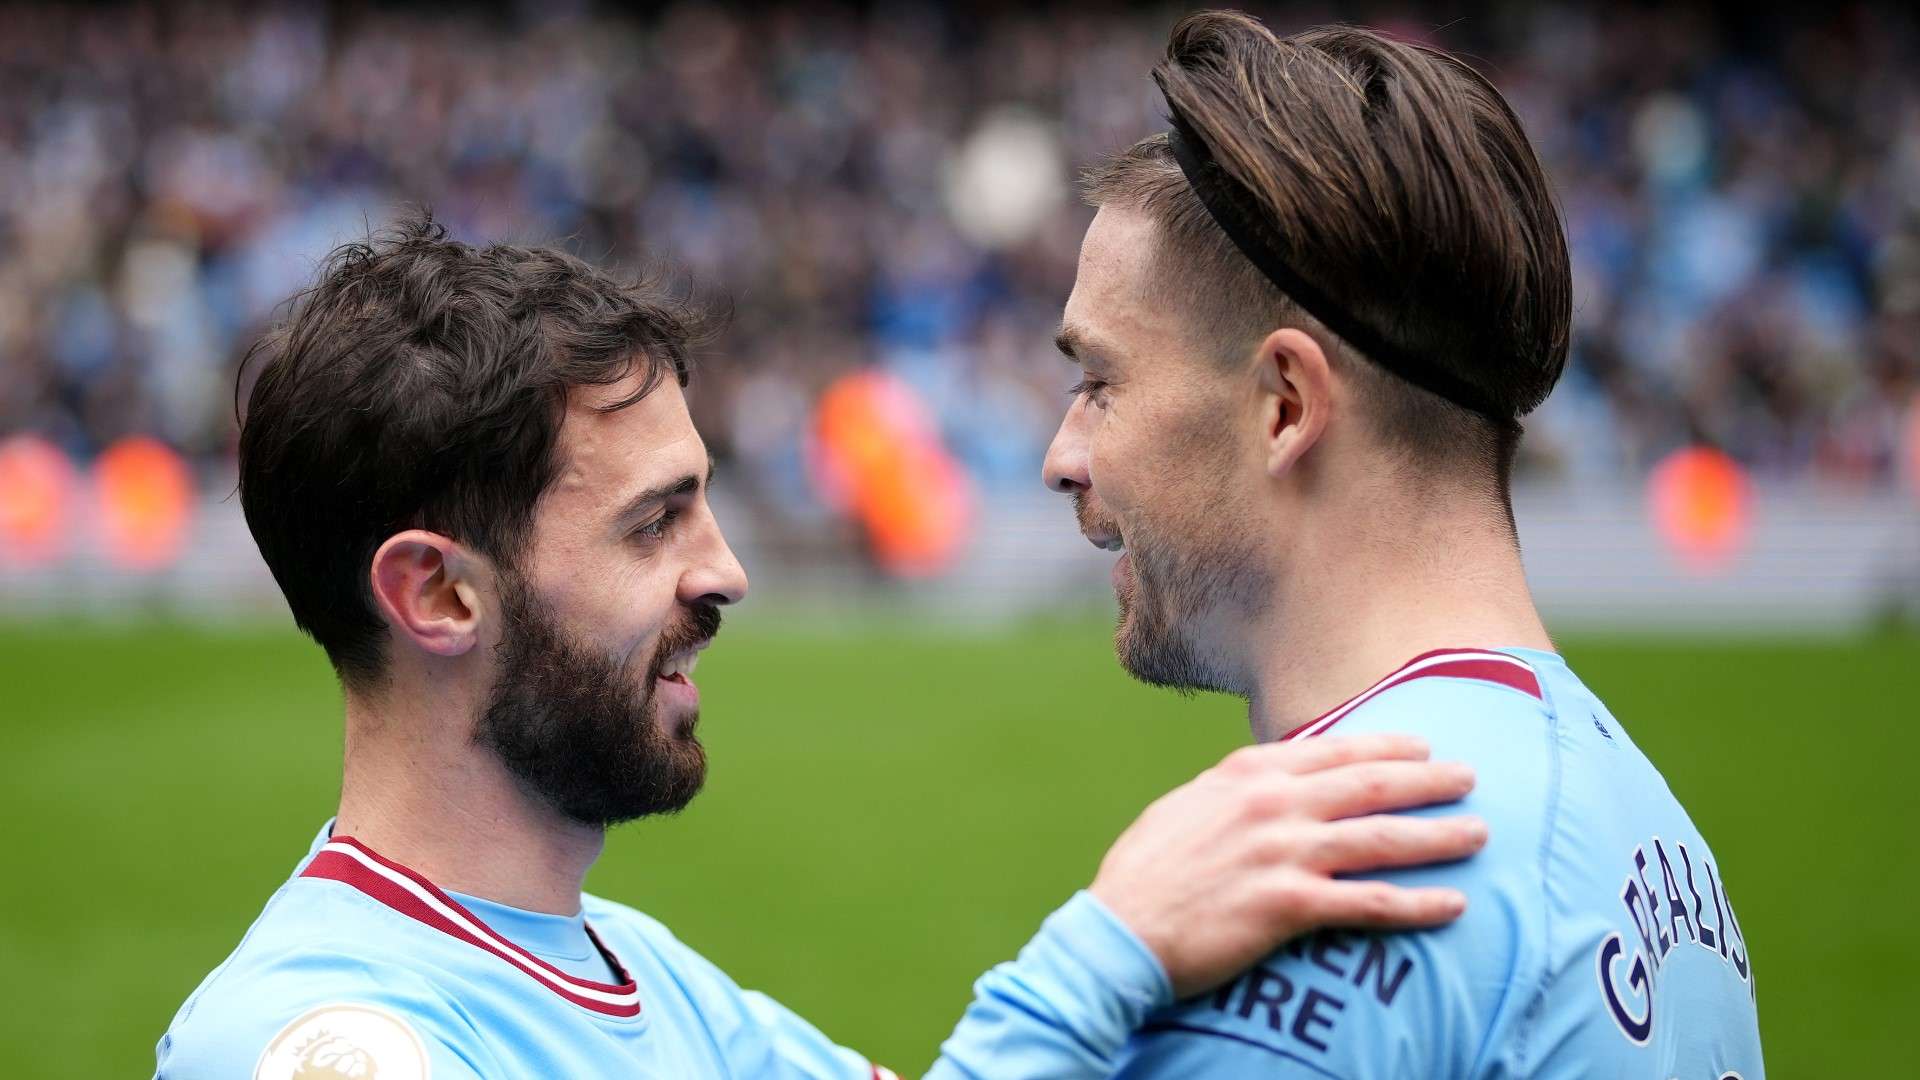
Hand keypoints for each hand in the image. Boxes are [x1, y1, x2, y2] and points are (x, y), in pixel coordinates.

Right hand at [1090, 734, 1485, 997]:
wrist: (1120, 930)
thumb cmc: (1145, 873)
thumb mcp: (1187, 807)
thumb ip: (1235, 791)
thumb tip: (1267, 782)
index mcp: (1245, 774)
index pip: (1331, 749)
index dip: (1383, 746)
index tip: (1421, 745)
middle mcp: (1271, 804)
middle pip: (1370, 784)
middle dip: (1429, 780)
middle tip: (1472, 777)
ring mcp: (1283, 853)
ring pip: (1381, 837)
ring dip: (1438, 835)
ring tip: (1479, 833)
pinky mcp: (1288, 906)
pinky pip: (1369, 903)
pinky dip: (1417, 904)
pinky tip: (1453, 905)